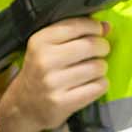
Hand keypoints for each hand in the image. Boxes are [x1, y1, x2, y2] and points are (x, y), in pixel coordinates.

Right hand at [0, 17, 109, 131]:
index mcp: (40, 42)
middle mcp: (44, 61)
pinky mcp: (63, 102)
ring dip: (101, 68)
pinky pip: (98, 87)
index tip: (99, 31)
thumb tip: (106, 26)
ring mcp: (53, 83)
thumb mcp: (48, 47)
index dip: (94, 27)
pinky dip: (100, 84)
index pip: (76, 26)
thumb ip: (75, 33)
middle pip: (91, 46)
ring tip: (92, 71)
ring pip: (98, 67)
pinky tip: (91, 84)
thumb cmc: (41, 72)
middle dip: (102, 47)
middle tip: (99, 52)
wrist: (25, 106)